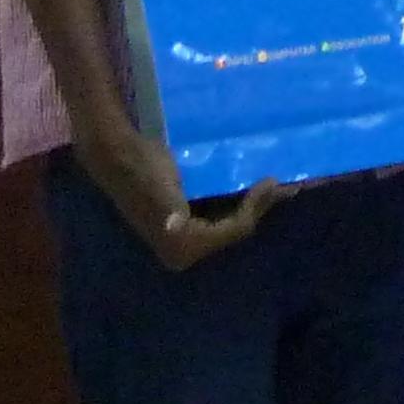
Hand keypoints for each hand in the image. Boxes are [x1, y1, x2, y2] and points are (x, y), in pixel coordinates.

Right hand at [74, 119, 281, 272]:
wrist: (117, 152)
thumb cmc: (141, 167)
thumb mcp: (159, 189)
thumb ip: (170, 210)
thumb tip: (173, 223)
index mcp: (181, 247)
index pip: (233, 231)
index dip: (256, 208)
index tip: (272, 182)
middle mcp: (184, 251)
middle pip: (234, 229)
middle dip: (260, 207)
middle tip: (287, 185)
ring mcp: (185, 236)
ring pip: (230, 222)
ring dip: (252, 204)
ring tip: (276, 185)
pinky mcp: (185, 222)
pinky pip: (221, 214)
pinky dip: (237, 200)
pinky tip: (253, 186)